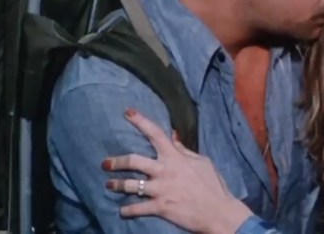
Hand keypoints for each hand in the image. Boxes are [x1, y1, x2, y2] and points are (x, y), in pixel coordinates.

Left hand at [102, 108, 252, 233]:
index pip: (155, 134)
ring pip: (130, 185)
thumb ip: (184, 150)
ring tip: (109, 185)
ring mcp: (160, 189)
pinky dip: (127, 210)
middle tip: (105, 163)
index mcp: (175, 157)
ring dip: (117, 185)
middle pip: (134, 160)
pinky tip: (122, 211)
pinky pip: (137, 209)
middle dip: (116, 162)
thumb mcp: (202, 162)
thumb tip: (173, 137)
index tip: (128, 112)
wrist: (218, 211)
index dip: (141, 121)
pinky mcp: (160, 207)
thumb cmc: (213, 185)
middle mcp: (164, 171)